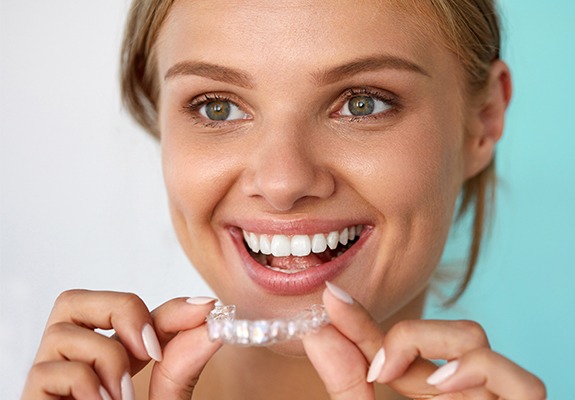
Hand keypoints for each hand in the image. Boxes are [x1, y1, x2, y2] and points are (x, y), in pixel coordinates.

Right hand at [22, 290, 220, 399]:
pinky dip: (84, 384)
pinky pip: (48, 371)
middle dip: (119, 310)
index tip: (207, 310)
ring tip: (123, 398)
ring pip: (63, 332)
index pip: (132, 315)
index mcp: (111, 363)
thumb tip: (211, 323)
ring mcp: (51, 385)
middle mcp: (77, 366)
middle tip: (150, 348)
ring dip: (107, 357)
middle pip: (74, 302)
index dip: (168, 306)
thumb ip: (181, 365)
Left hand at [302, 283, 545, 399]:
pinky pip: (523, 382)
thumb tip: (317, 329)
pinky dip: (481, 373)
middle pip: (439, 330)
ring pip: (475, 338)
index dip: (364, 321)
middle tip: (377, 367)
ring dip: (438, 349)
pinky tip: (443, 389)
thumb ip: (346, 383)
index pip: (395, 345)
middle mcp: (459, 393)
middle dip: (406, 334)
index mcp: (423, 396)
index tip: (331, 295)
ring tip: (412, 384)